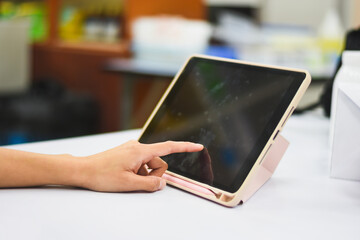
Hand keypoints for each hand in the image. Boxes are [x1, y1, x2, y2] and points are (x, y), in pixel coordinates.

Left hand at [79, 140, 202, 191]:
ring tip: (127, 178)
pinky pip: (141, 163)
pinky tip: (125, 175)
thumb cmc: (101, 175)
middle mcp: (137, 147)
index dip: (185, 147)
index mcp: (140, 151)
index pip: (168, 147)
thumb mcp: (129, 183)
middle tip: (137, 181)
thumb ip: (150, 184)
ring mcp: (132, 150)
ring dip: (144, 174)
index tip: (198, 146)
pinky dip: (138, 172)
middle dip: (153, 174)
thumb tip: (162, 183)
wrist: (83, 170)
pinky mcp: (128, 154)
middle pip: (158, 161)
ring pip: (149, 164)